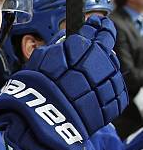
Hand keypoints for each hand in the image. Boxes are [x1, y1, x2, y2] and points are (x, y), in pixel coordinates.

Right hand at [0, 15, 127, 149]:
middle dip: (102, 44)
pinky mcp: (113, 102)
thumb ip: (58, 46)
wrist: (41, 123)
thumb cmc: (34, 92)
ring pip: (112, 68)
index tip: (96, 25)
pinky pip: (115, 90)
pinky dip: (107, 89)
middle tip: (95, 46)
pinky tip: (94, 93)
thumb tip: (68, 37)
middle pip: (107, 46)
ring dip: (104, 68)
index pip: (96, 29)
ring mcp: (108, 82)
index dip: (97, 27)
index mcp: (80, 47)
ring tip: (91, 76)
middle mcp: (98, 61)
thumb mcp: (39, 61)